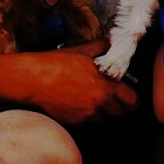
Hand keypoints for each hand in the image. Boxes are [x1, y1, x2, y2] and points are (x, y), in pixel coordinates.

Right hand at [20, 40, 137, 123]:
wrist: (32, 79)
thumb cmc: (56, 63)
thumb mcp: (82, 51)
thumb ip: (101, 47)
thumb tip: (109, 41)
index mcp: (105, 87)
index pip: (130, 99)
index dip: (132, 98)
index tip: (130, 97)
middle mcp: (97, 104)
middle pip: (118, 112)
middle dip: (117, 105)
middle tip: (111, 97)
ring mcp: (84, 116)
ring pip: (102, 118)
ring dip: (100, 111)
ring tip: (91, 98)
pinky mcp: (71, 122)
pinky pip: (86, 122)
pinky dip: (86, 116)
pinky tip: (78, 103)